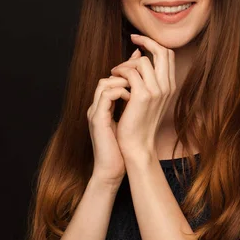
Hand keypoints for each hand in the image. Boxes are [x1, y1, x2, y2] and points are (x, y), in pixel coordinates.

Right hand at [86, 49, 140, 185]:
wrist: (111, 170)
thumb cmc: (122, 149)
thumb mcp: (129, 123)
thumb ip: (132, 108)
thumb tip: (144, 95)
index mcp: (103, 107)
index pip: (111, 80)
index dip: (127, 72)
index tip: (142, 69)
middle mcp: (96, 107)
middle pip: (107, 78)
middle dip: (125, 73)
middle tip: (142, 75)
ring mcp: (95, 112)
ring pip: (105, 83)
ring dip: (124, 82)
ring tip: (137, 89)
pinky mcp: (98, 120)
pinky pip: (107, 95)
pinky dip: (121, 93)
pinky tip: (132, 98)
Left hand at [110, 34, 176, 159]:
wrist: (137, 145)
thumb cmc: (138, 123)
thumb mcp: (145, 97)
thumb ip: (144, 77)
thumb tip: (137, 55)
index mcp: (169, 86)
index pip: (168, 54)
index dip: (154, 44)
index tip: (139, 41)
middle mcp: (167, 87)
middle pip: (162, 51)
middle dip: (146, 41)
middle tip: (132, 38)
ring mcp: (157, 91)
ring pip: (143, 61)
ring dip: (126, 63)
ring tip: (116, 72)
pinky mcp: (144, 96)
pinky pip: (131, 72)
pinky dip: (120, 72)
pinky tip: (113, 79)